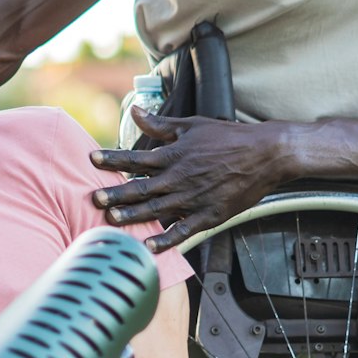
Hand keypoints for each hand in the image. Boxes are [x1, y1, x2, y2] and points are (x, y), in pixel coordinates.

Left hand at [90, 109, 292, 250]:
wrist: (265, 155)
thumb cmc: (228, 138)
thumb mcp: (193, 125)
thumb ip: (161, 124)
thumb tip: (135, 111)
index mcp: (174, 155)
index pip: (135, 157)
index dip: (111, 158)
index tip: (91, 159)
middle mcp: (179, 178)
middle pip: (140, 188)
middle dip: (115, 194)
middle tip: (94, 199)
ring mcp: (193, 199)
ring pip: (156, 210)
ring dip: (132, 216)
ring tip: (111, 221)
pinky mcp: (209, 216)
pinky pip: (183, 231)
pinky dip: (166, 240)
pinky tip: (149, 246)